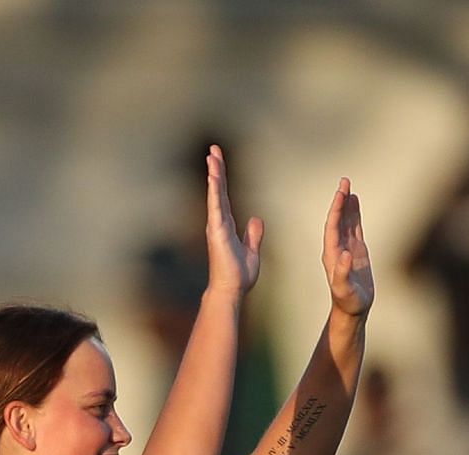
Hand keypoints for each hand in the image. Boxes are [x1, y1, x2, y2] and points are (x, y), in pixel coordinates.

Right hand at [205, 144, 262, 296]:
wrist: (231, 290)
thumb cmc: (238, 275)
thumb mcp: (252, 251)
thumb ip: (253, 235)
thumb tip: (256, 219)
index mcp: (227, 226)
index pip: (224, 196)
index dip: (222, 179)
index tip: (219, 162)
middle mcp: (219, 222)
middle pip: (218, 190)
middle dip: (216, 168)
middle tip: (214, 149)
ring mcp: (216, 225)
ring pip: (215, 193)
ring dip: (214, 173)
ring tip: (212, 155)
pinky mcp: (216, 230)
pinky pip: (216, 205)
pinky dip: (215, 189)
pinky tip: (214, 175)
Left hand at [324, 178, 372, 316]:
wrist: (353, 309)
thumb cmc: (348, 301)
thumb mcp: (343, 289)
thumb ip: (341, 273)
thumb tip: (344, 254)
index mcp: (332, 254)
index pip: (332, 227)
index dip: (336, 210)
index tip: (341, 194)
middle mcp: (337, 248)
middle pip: (338, 219)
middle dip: (340, 201)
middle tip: (344, 181)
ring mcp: (347, 248)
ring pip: (346, 221)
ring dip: (347, 204)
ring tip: (349, 186)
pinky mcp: (356, 251)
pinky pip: (355, 227)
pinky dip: (355, 214)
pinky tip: (355, 202)